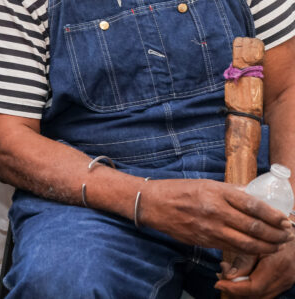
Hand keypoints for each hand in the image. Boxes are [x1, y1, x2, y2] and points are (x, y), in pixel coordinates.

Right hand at [140, 179, 292, 255]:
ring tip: (276, 245)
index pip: (253, 205)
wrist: (153, 204)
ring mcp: (209, 228)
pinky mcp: (204, 241)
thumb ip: (231, 190)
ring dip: (266, 246)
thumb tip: (254, 194)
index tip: (285, 219)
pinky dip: (248, 250)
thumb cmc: (179, 190)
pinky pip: (231, 248)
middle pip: (253, 227)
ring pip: (246, 242)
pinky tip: (257, 249)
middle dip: (275, 234)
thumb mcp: (206, 184)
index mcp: (217, 192)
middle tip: (287, 235)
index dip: (273, 215)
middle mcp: (215, 210)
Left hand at [216, 238, 294, 296]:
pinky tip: (240, 277)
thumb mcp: (256, 242)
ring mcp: (286, 283)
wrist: (294, 236)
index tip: (218, 284)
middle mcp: (283, 279)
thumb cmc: (273, 233)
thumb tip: (228, 277)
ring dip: (242, 291)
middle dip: (235, 290)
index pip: (253, 288)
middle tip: (221, 276)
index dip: (233, 288)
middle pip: (255, 296)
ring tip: (228, 276)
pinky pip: (266, 293)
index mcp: (276, 267)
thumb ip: (243, 260)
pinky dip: (251, 289)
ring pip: (260, 297)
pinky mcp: (285, 283)